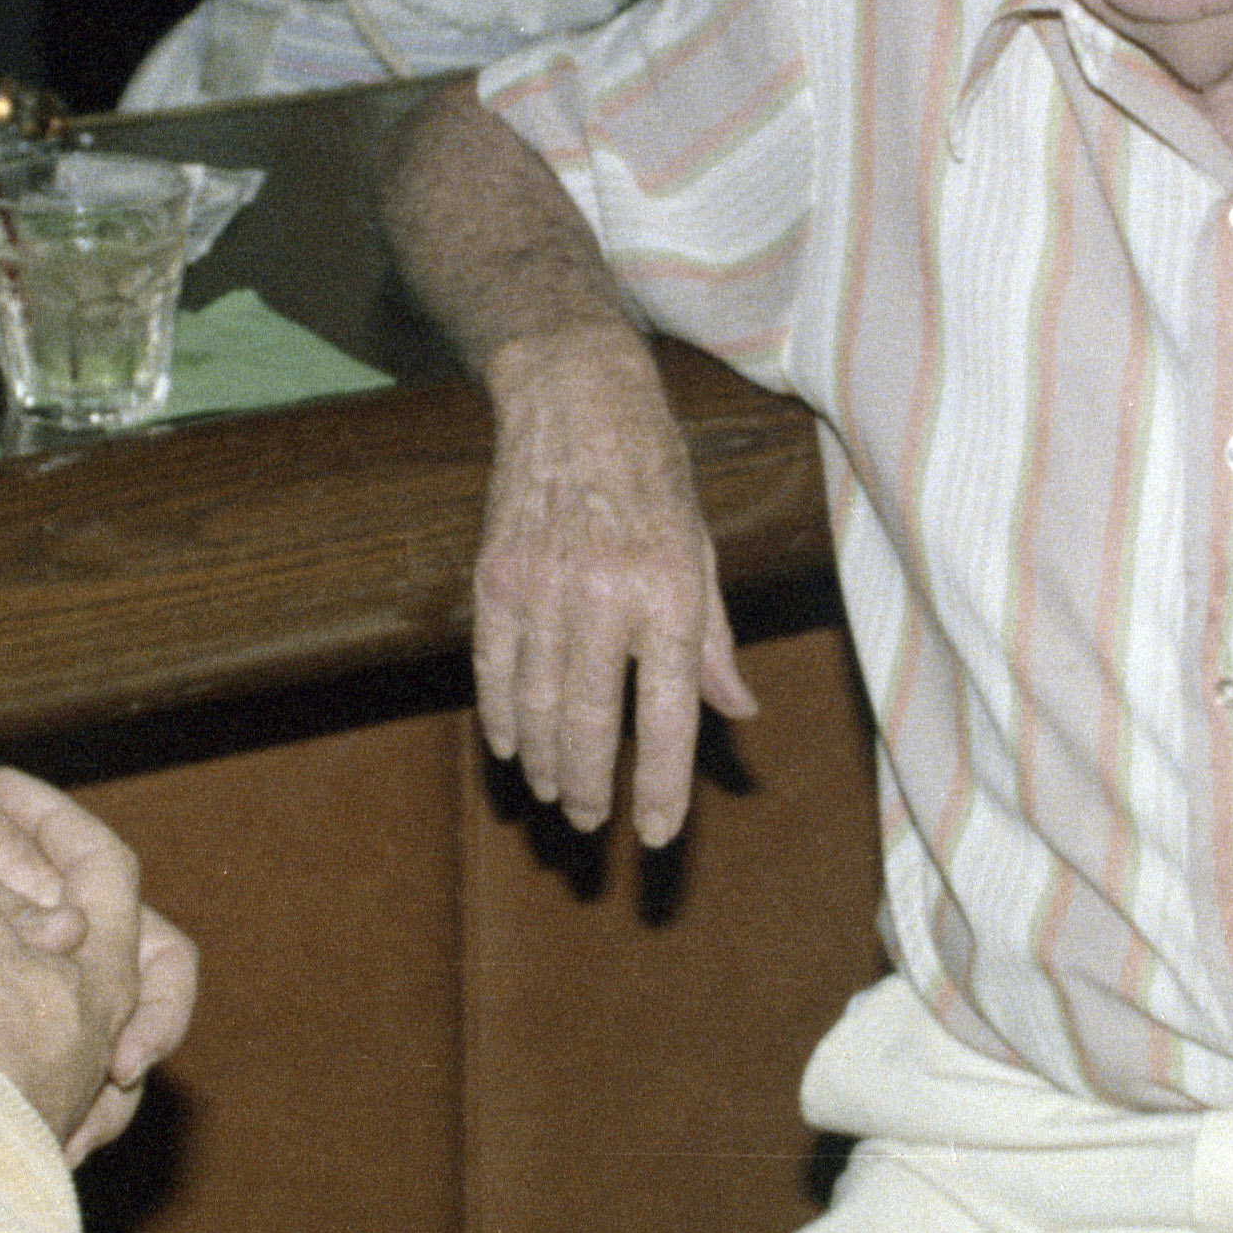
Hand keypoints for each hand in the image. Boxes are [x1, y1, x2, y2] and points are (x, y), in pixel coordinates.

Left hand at [0, 644, 185, 1156]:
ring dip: (13, 1112)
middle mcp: (19, 947)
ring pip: (24, 1065)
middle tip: (66, 1139)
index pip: (152, 950)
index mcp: (50, 895)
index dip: (161, 1008)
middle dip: (96, 1095)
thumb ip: (0, 895)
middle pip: (104, 1030)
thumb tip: (67, 934)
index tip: (128, 1058)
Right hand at [469, 323, 756, 847]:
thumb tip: (738, 712)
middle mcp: (606, 595)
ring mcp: (541, 587)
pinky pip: (493, 670)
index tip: (659, 835)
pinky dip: (502, 717)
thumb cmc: (654, 476)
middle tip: (594, 823)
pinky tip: (513, 747)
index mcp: (671, 592)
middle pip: (593, 725)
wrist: (576, 396)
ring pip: (538, 708)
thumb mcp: (704, 549)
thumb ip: (714, 641)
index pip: (669, 716)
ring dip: (547, 764)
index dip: (664, 786)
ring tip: (558, 794)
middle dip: (593, 788)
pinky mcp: (495, 577)